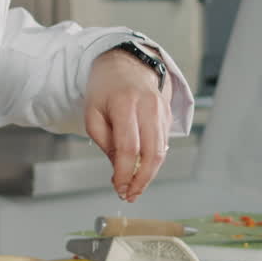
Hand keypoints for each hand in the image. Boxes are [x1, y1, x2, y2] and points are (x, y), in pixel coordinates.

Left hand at [84, 46, 173, 201]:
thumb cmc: (105, 89)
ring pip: (161, 152)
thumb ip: (106, 143)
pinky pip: (163, 145)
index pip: (129, 148)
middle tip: (130, 195)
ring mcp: (162, 111)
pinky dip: (152, 162)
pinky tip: (141, 170)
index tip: (120, 189)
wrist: (126, 65)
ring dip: (149, 175)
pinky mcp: (168, 115)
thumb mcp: (93, 114)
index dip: (126, 174)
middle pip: (152, 153)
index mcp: (125, 104)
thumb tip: (120, 170)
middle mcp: (148, 107)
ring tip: (134, 188)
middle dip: (141, 180)